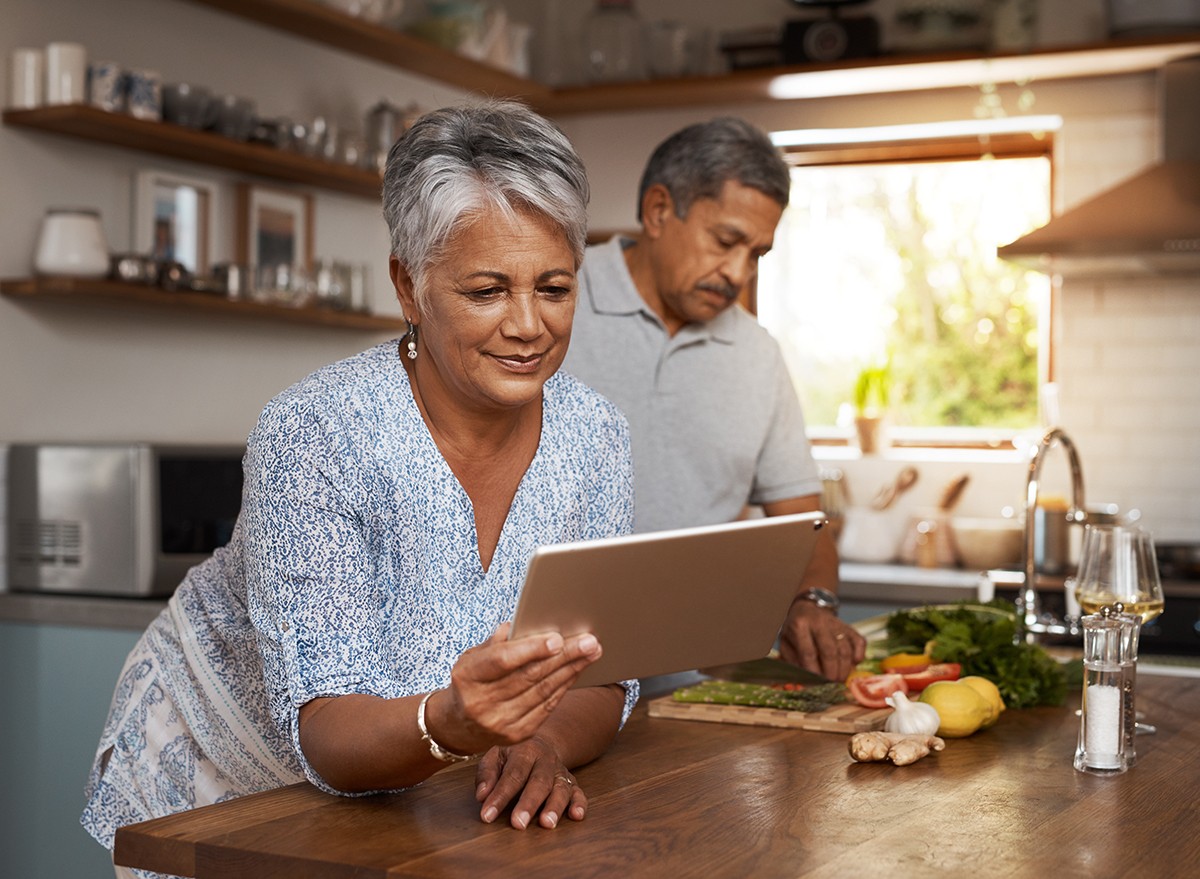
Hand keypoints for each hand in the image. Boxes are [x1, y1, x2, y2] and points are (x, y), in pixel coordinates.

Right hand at [431, 623, 602, 756]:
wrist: (459, 723)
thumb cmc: (473, 679)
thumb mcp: (474, 656)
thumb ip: (498, 642)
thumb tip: (526, 626)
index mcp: (467, 677)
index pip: (502, 660)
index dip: (531, 649)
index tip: (557, 638)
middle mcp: (481, 703)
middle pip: (530, 676)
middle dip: (564, 657)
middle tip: (589, 641)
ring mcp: (499, 722)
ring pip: (543, 692)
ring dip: (571, 670)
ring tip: (591, 653)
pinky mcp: (516, 734)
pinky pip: (547, 707)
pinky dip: (564, 687)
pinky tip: (576, 671)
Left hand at [474, 736, 586, 828]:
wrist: (542, 743)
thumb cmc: (513, 756)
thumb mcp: (495, 755)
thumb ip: (487, 774)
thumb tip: (481, 795)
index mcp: (524, 751)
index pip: (512, 775)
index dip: (499, 796)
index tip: (487, 816)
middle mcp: (545, 761)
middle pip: (538, 782)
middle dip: (528, 804)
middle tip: (518, 823)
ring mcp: (560, 772)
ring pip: (561, 789)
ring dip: (554, 806)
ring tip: (547, 823)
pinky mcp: (572, 783)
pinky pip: (579, 793)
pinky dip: (579, 804)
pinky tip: (576, 816)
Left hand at [778, 600, 865, 680]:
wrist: (806, 609)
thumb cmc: (795, 631)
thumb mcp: (786, 643)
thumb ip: (792, 661)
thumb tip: (803, 680)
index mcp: (799, 625)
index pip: (808, 652)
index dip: (813, 670)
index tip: (816, 683)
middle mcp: (819, 622)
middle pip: (829, 651)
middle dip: (831, 672)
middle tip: (831, 684)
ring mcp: (836, 624)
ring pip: (845, 649)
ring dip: (845, 669)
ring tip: (840, 680)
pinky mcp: (849, 627)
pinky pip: (859, 642)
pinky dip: (858, 656)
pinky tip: (853, 665)